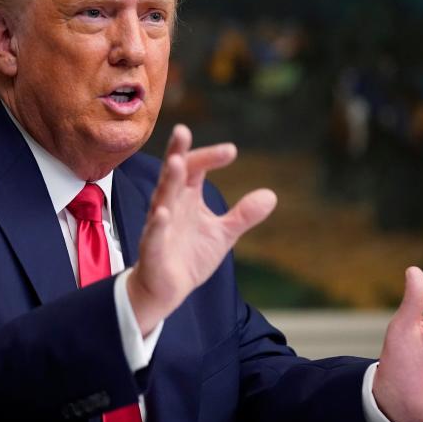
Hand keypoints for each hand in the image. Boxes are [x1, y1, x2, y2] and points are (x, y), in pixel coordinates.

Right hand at [127, 124, 276, 334]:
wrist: (166, 290)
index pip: (195, 167)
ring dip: (168, 181)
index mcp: (186, 197)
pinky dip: (157, 224)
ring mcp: (158, 225)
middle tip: (182, 131)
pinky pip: (153, 234)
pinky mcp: (152, 249)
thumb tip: (271, 195)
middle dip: (178, 152)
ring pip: (161, 198)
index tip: (231, 151)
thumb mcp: (223, 234)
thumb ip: (243, 215)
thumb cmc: (190, 256)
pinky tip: (161, 214)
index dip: (210, 156)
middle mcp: (170, 205)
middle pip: (173, 173)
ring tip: (176, 163)